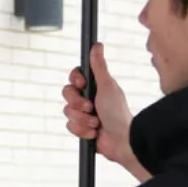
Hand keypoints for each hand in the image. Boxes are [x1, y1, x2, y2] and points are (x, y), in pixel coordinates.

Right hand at [63, 44, 148, 181]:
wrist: (121, 140)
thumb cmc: (118, 113)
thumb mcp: (107, 86)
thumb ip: (99, 66)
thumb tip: (96, 46)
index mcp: (95, 86)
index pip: (74, 78)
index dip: (75, 82)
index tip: (83, 85)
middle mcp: (88, 98)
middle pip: (67, 94)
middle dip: (78, 104)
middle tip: (91, 108)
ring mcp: (84, 114)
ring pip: (68, 112)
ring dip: (82, 119)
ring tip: (96, 123)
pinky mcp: (81, 128)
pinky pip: (70, 126)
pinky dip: (82, 130)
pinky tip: (94, 132)